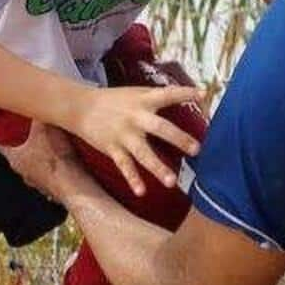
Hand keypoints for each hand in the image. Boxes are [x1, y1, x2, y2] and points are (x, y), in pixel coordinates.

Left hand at [2, 121, 87, 201]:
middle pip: (18, 158)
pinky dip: (54, 170)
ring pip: (34, 169)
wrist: (72, 184)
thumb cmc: (54, 158)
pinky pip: (51, 177)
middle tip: (24, 141)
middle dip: (21, 149)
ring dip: (39, 161)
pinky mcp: (53, 189)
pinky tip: (63, 165)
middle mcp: (24, 172)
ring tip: (48, 152)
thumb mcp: (44, 128)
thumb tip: (36, 102)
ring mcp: (38, 183)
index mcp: (16, 158)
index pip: (0, 147)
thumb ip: (38, 115)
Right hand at [68, 84, 203, 195]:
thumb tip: (188, 99)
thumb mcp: (136, 93)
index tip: (204, 94)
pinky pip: (124, 166)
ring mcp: (123, 135)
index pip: (168, 94)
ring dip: (157, 168)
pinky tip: (141, 191)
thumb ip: (158, 98)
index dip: (186, 93)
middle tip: (196, 150)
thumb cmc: (114, 101)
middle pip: (160, 128)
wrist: (80, 107)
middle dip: (178, 139)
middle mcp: (135, 117)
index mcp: (144, 100)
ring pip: (143, 153)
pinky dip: (132, 179)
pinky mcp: (112, 148)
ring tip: (172, 182)